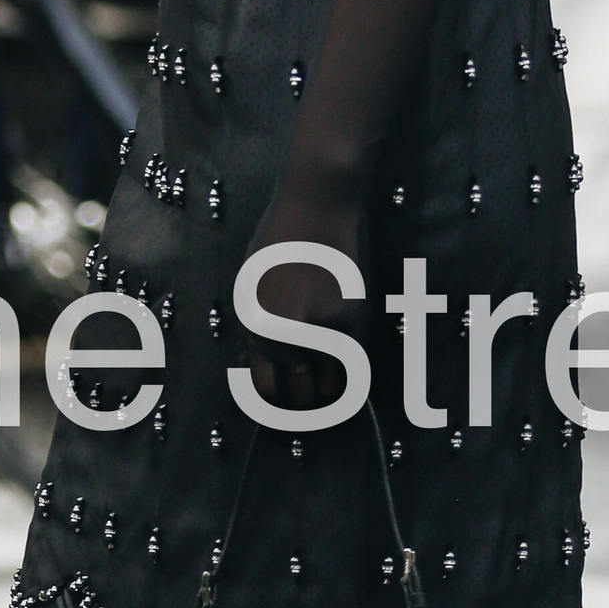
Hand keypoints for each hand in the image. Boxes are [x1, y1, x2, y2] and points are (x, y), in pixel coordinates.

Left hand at [240, 206, 367, 415]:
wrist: (315, 205)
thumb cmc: (280, 241)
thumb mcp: (251, 289)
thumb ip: (260, 331)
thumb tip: (272, 371)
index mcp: (253, 330)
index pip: (267, 390)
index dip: (284, 400)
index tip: (296, 402)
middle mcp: (282, 337)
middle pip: (302, 396)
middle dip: (311, 398)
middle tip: (321, 396)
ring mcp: (317, 330)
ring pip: (333, 384)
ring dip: (336, 378)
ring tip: (335, 360)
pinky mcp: (350, 319)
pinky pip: (356, 359)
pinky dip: (355, 352)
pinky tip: (348, 324)